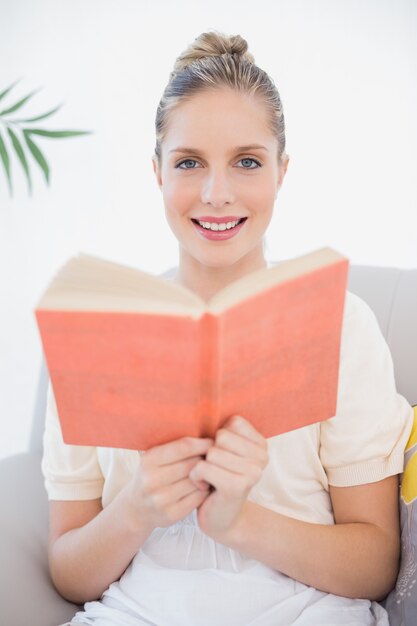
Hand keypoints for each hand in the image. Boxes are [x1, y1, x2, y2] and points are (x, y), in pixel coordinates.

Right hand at [125, 436, 212, 531]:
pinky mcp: (172, 514)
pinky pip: (198, 498)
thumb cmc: (151, 475)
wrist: (136, 509)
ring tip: (210, 472)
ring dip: (207, 476)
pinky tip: (203, 486)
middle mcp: (152, 480)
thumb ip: (175, 446)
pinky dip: (204, 491)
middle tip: (214, 458)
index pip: (184, 447)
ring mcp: (161, 499)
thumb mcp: (154, 458)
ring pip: (197, 482)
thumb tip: (207, 432)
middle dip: (206, 460)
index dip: (203, 443)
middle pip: (192, 464)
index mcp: (149, 460)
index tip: (213, 442)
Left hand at [188, 415, 268, 540]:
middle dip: (210, 452)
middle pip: (221, 437)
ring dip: (202, 466)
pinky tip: (205, 486)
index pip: (234, 422)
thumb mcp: (225, 451)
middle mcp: (262, 457)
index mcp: (262, 444)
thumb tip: (206, 401)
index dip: (219, 436)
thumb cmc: (219, 477)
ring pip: (211, 452)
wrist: (221, 517)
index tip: (224, 454)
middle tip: (216, 469)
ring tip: (210, 478)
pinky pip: (203, 467)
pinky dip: (196, 477)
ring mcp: (252, 472)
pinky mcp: (236, 486)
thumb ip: (225, 431)